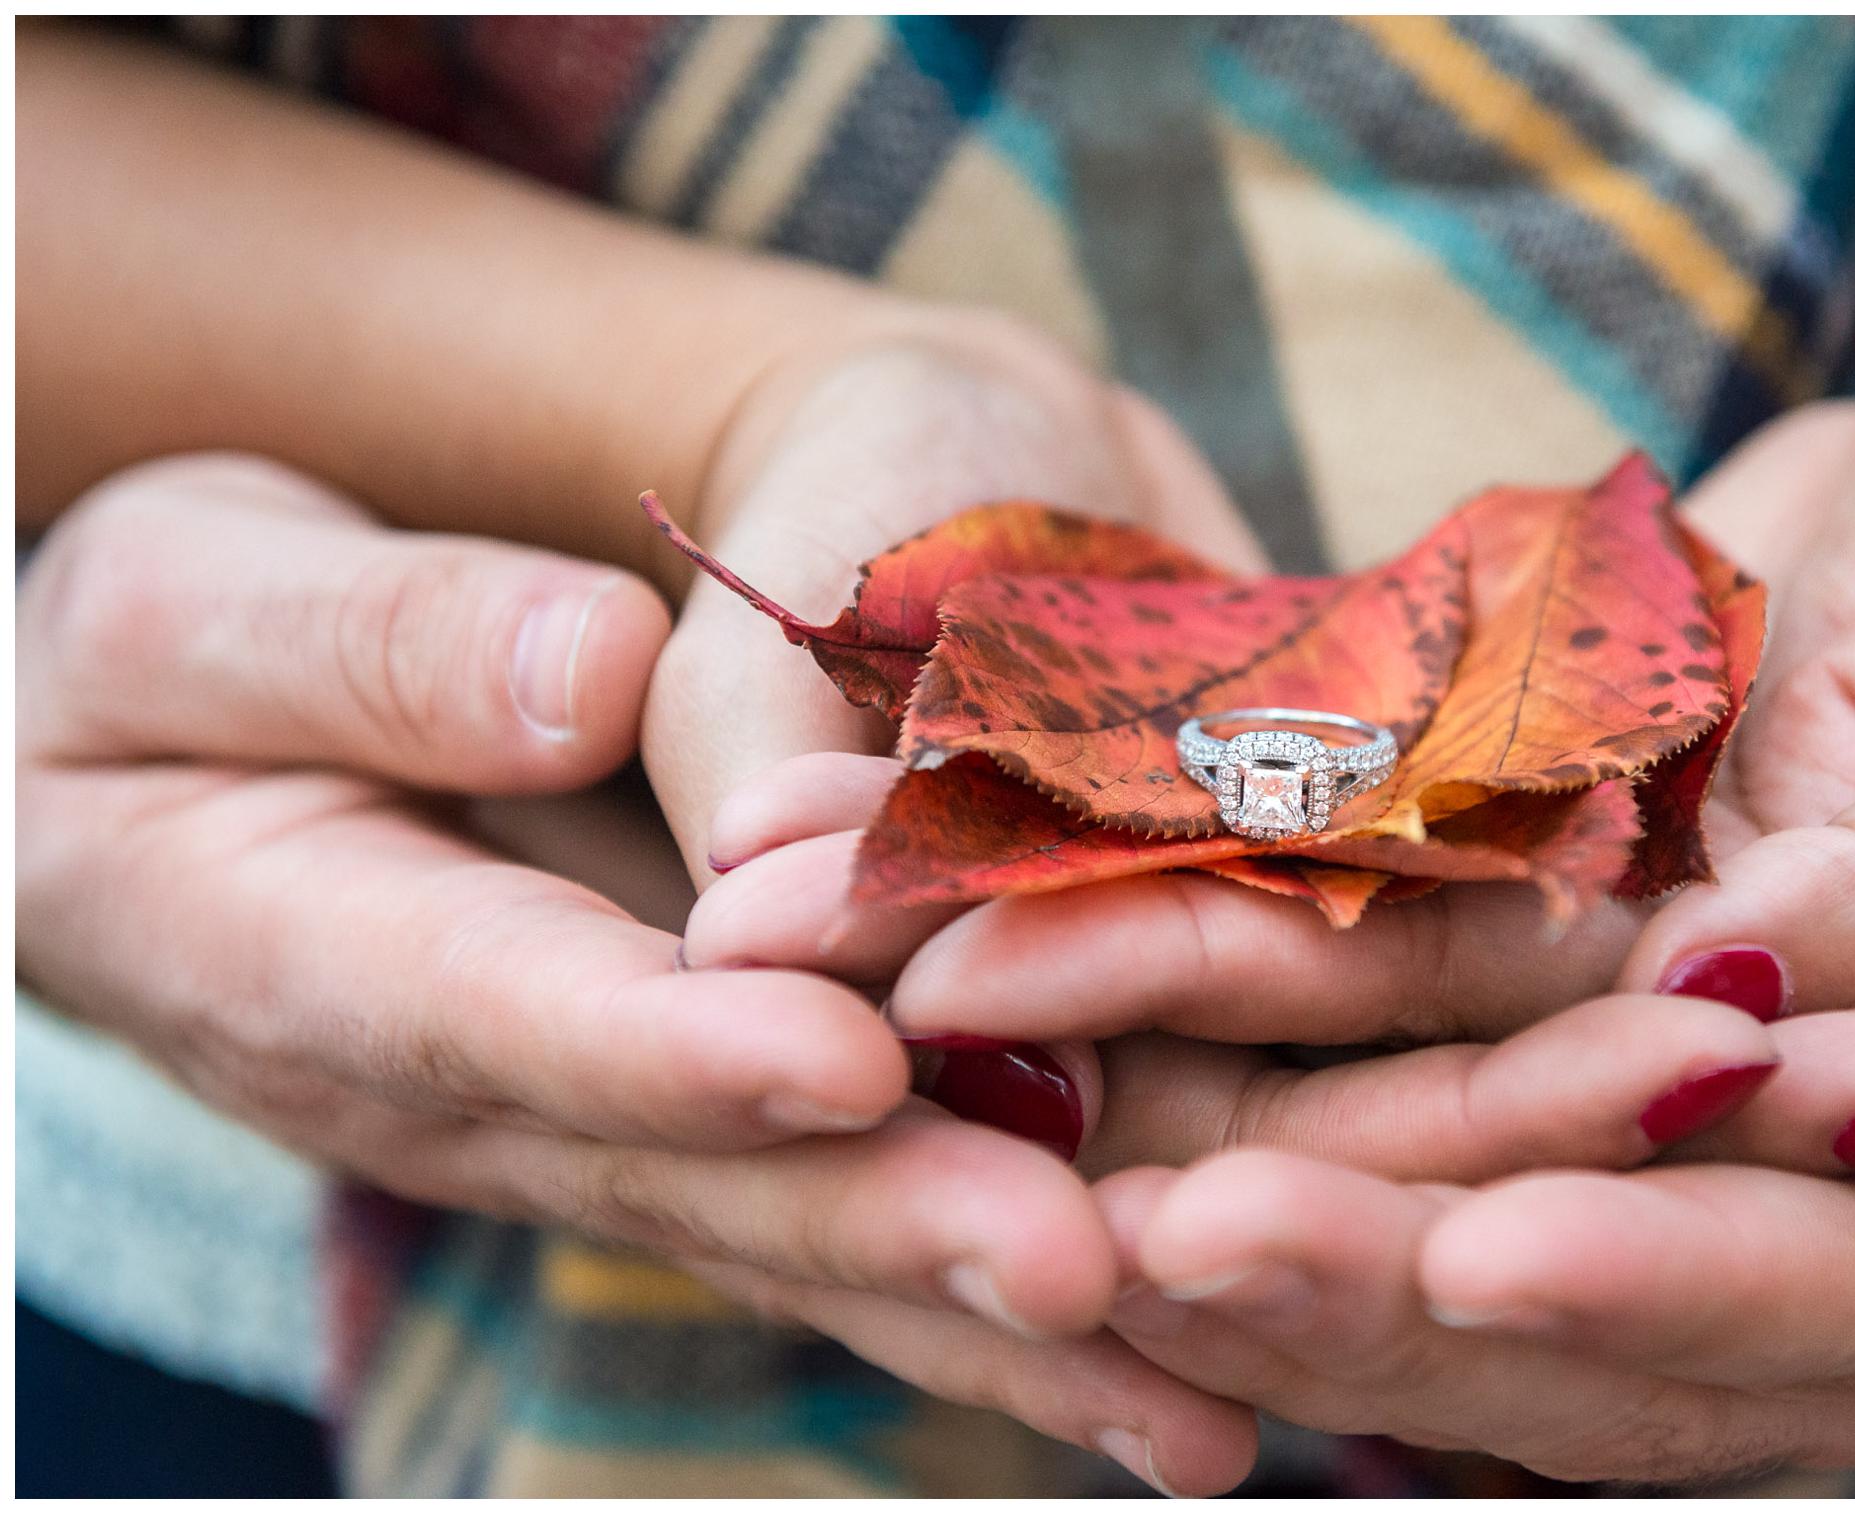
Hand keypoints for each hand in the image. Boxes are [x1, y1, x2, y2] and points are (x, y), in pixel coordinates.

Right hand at [14, 456, 1256, 1494]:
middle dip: (891, 1219)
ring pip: (808, 1231)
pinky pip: (852, 1211)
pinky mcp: (699, 1125)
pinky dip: (1006, 1304)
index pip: (509, 1014)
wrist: (182, 762)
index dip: (672, 1051)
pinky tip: (1175, 1371)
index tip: (840, 1066)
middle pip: (701, 1172)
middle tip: (1077, 1274)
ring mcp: (600, 1131)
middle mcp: (479, 1097)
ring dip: (994, 1317)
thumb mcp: (191, 607)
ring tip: (1187, 1387)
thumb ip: (370, 643)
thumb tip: (585, 672)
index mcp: (316, 958)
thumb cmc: (173, 667)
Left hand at [1092, 691, 1854, 1482]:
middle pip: (1623, 1336)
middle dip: (1385, 1298)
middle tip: (1170, 1251)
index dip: (1681, 1277)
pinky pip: (1410, 1145)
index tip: (1488, 1254)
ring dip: (1269, 1249)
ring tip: (1068, 1217)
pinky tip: (1090, 1121)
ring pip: (1479, 1272)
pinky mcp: (1565, 1102)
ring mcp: (1697, 1189)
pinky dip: (1251, 1127)